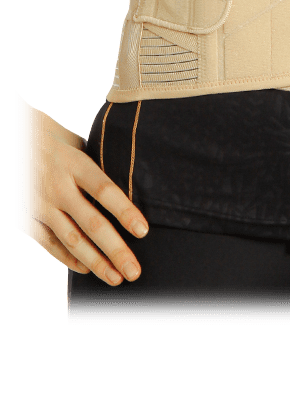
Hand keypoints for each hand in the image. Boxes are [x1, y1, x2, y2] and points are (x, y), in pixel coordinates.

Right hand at [16, 93, 149, 285]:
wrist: (16, 141)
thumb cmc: (60, 143)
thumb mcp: (82, 146)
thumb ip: (101, 168)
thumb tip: (135, 188)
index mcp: (75, 163)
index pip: (104, 191)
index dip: (125, 212)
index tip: (143, 232)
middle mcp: (57, 186)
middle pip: (91, 223)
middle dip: (115, 250)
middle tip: (134, 271)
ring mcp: (40, 204)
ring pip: (71, 240)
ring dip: (96, 262)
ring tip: (116, 277)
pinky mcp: (26, 218)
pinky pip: (50, 244)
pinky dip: (69, 258)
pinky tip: (88, 269)